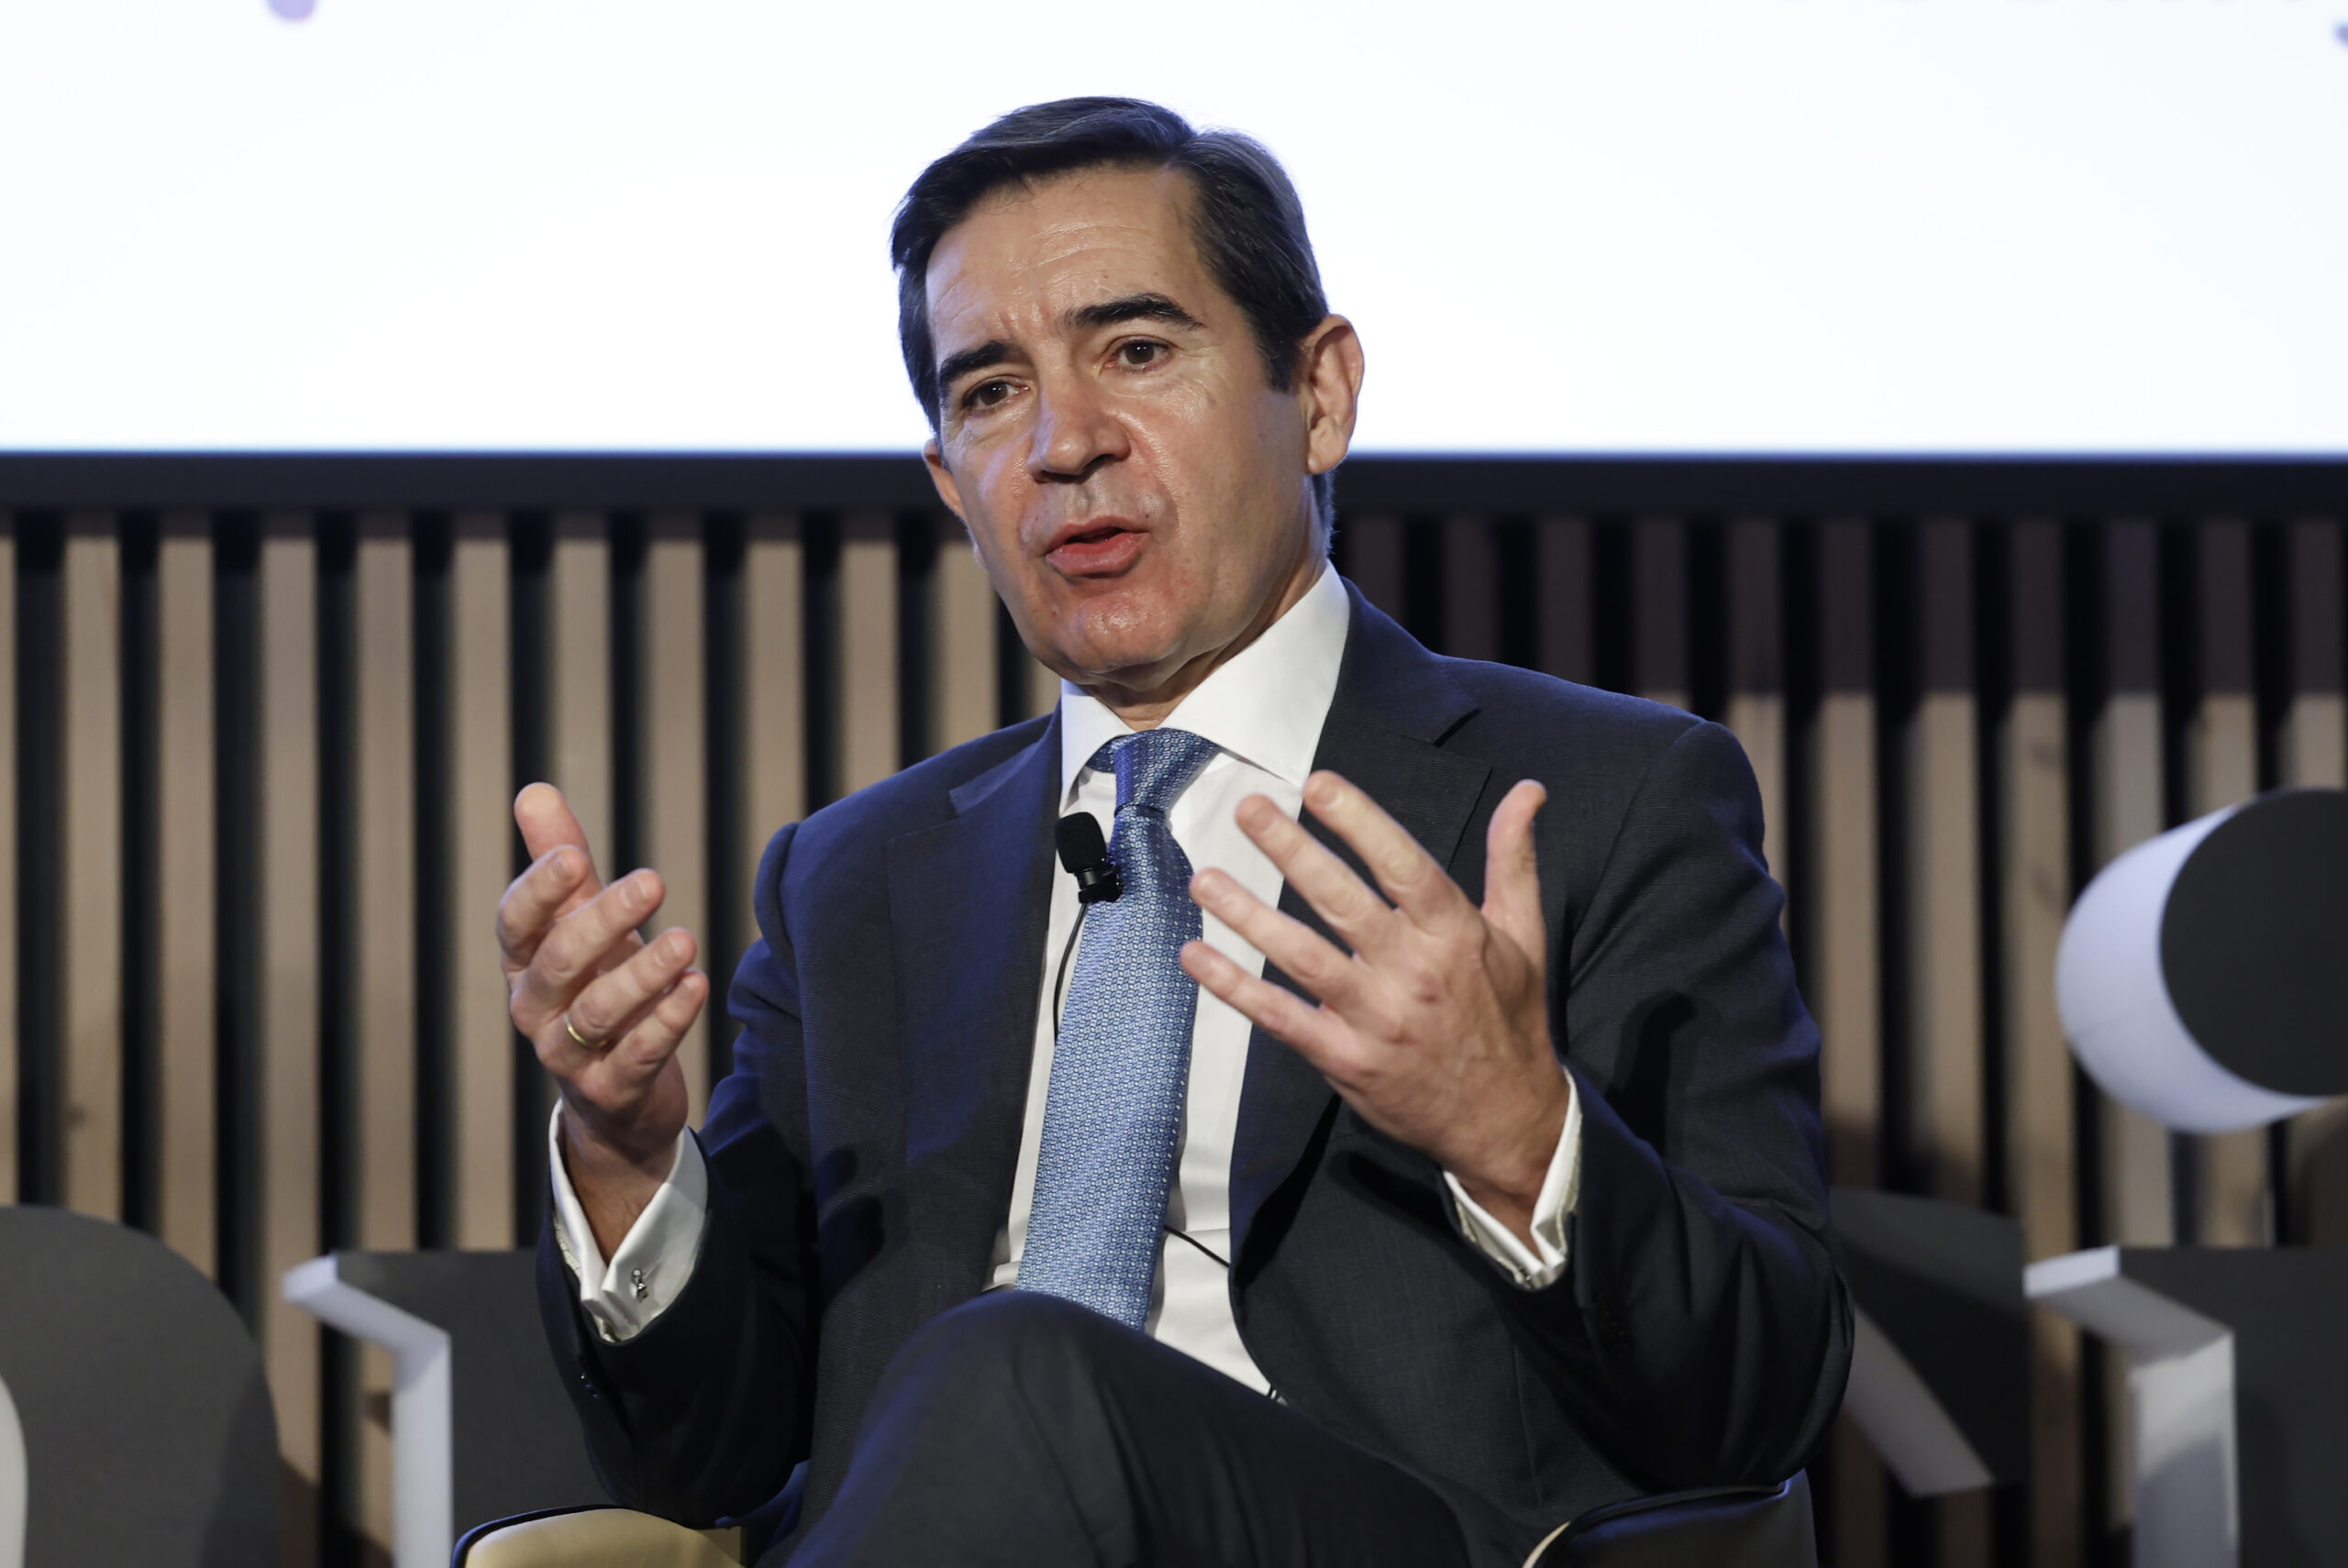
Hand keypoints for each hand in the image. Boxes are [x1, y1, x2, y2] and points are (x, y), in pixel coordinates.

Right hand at [499, 782, 706, 1255]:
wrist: (616, 1096)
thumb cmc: (596, 989)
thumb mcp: (581, 925)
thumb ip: (561, 863)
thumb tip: (533, 791)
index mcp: (523, 962)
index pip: (515, 922)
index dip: (539, 890)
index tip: (573, 856)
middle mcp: (535, 1009)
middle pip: (558, 962)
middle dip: (603, 920)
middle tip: (654, 880)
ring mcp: (569, 1055)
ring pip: (597, 1012)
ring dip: (644, 974)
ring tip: (686, 942)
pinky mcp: (612, 1090)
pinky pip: (638, 1055)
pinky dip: (668, 1020)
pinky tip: (697, 986)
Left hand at [1179, 771, 1568, 1245]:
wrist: (1508, 1123)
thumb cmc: (1510, 1020)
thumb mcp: (1524, 937)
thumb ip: (1514, 861)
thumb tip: (1527, 791)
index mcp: (1456, 935)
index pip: (1403, 866)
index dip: (1359, 822)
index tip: (1317, 784)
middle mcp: (1414, 972)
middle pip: (1342, 901)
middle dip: (1291, 850)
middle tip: (1247, 807)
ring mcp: (1375, 1019)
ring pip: (1302, 956)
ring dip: (1248, 916)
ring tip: (1204, 878)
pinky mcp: (1345, 1059)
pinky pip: (1280, 1017)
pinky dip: (1235, 987)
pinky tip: (1196, 954)